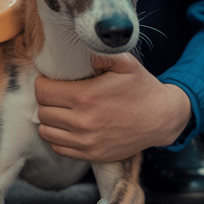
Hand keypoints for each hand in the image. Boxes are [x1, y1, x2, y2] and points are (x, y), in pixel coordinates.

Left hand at [35, 53, 191, 161]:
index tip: (51, 79)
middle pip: (42, 111)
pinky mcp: (90, 154)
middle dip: (46, 99)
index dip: (43, 82)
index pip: (42, 91)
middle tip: (56, 92)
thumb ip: (101, 53)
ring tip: (61, 108)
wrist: (161, 119)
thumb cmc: (141, 88)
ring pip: (46, 130)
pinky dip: (57, 136)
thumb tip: (81, 49)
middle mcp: (83, 122)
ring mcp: (86, 142)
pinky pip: (58, 147)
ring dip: (49, 118)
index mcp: (86, 97)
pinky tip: (67, 125)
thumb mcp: (126, 63)